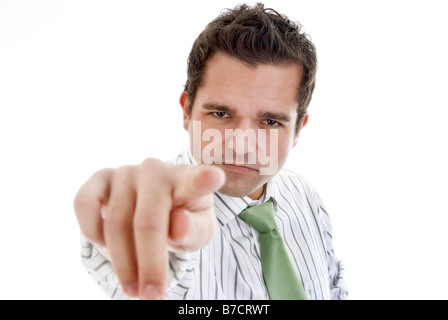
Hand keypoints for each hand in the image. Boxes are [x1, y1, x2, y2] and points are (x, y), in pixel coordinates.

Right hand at [73, 158, 224, 299]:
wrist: (156, 206)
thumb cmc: (182, 219)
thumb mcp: (197, 232)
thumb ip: (192, 230)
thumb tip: (178, 224)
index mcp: (189, 181)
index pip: (198, 180)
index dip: (204, 180)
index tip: (214, 177)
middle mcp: (157, 171)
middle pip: (148, 222)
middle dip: (148, 265)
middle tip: (151, 296)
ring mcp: (126, 172)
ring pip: (115, 222)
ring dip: (121, 262)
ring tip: (132, 286)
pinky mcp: (101, 177)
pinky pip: (84, 204)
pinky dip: (90, 231)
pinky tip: (104, 247)